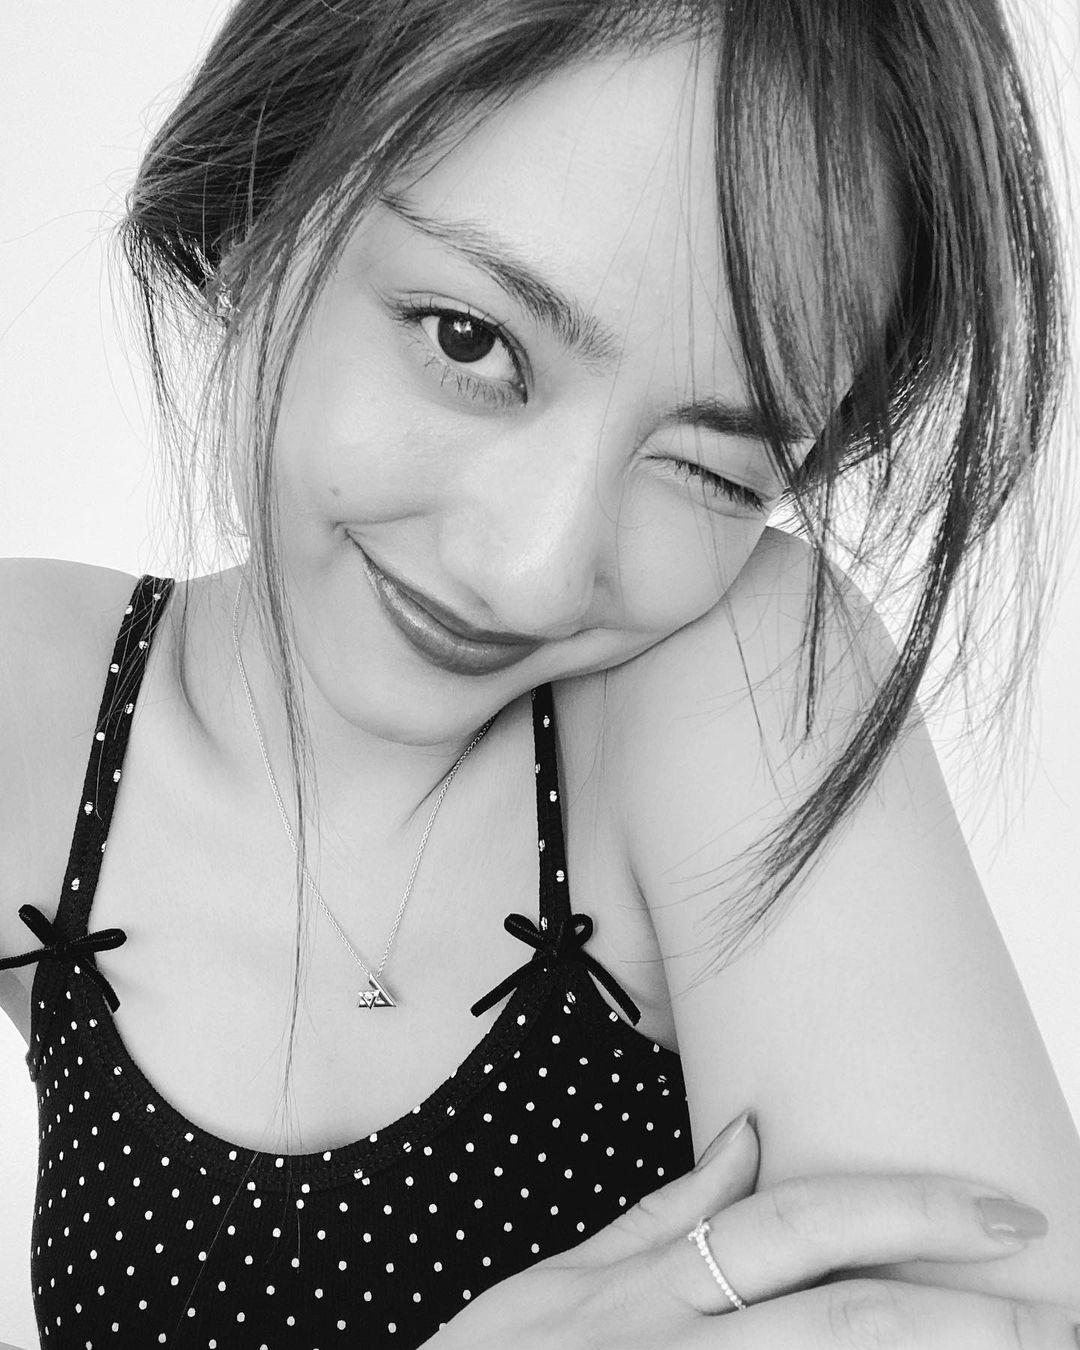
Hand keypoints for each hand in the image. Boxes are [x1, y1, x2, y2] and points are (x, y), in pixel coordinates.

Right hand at [423, 1114, 1079, 1348]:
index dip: (906, 1211)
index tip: (1005, 1212)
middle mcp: (674, 1349)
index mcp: (650, 1288)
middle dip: (970, 1318)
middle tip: (1064, 1311)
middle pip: (845, 1321)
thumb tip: (752, 1135)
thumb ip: (668, 1215)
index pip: (797, 1225)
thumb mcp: (566, 1282)